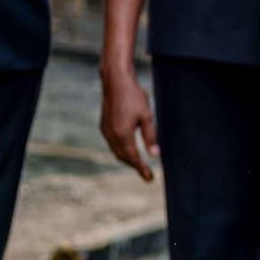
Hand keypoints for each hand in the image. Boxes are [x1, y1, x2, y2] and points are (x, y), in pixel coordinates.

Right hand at [99, 65, 156, 181]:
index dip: (142, 169)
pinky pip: (112, 143)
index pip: (134, 158)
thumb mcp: (147, 116)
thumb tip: (155, 155)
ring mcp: (105, 130)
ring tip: (139, 163)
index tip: (150, 178)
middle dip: (135, 165)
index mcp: (122, 135)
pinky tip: (128, 148)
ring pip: (116, 151)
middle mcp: (111, 135)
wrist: (115, 81)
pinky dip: (121, 149)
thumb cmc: (134, 97)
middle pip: (123, 157)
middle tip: (147, 173)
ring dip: (127, 158)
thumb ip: (150, 136)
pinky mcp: (104, 125)